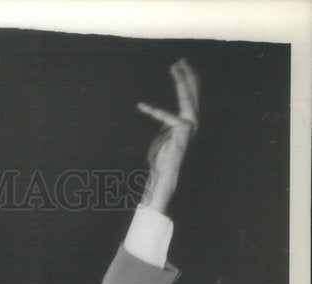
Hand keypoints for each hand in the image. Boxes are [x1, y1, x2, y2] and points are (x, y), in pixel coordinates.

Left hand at [136, 58, 199, 213]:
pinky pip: (168, 117)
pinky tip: (143, 107)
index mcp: (189, 118)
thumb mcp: (163, 131)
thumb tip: (159, 109)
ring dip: (180, 81)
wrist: (164, 171)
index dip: (186, 78)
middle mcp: (193, 119)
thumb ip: (165, 119)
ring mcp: (191, 125)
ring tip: (174, 68)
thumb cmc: (162, 154)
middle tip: (179, 59)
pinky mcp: (183, 131)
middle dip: (186, 74)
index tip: (178, 64)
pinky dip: (155, 112)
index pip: (190, 94)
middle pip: (193, 91)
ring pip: (187, 97)